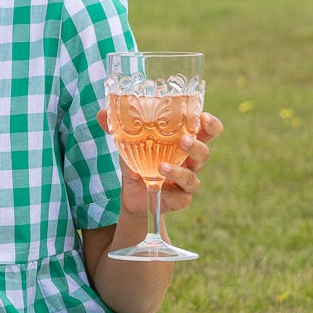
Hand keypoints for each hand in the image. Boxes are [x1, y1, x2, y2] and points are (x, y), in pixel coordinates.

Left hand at [98, 107, 222, 213]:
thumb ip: (118, 128)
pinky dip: (169, 187)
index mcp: (185, 141)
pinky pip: (182, 194)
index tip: (202, 117)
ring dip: (178, 170)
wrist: (133, 193)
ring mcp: (187, 180)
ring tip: (162, 165)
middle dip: (197, 144)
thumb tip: (101, 113)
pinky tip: (156, 180)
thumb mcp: (129, 143)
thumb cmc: (139, 161)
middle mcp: (190, 161)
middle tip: (183, 139)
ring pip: (193, 175)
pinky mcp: (181, 198)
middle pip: (205, 151)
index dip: (210, 124)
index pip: (208, 131)